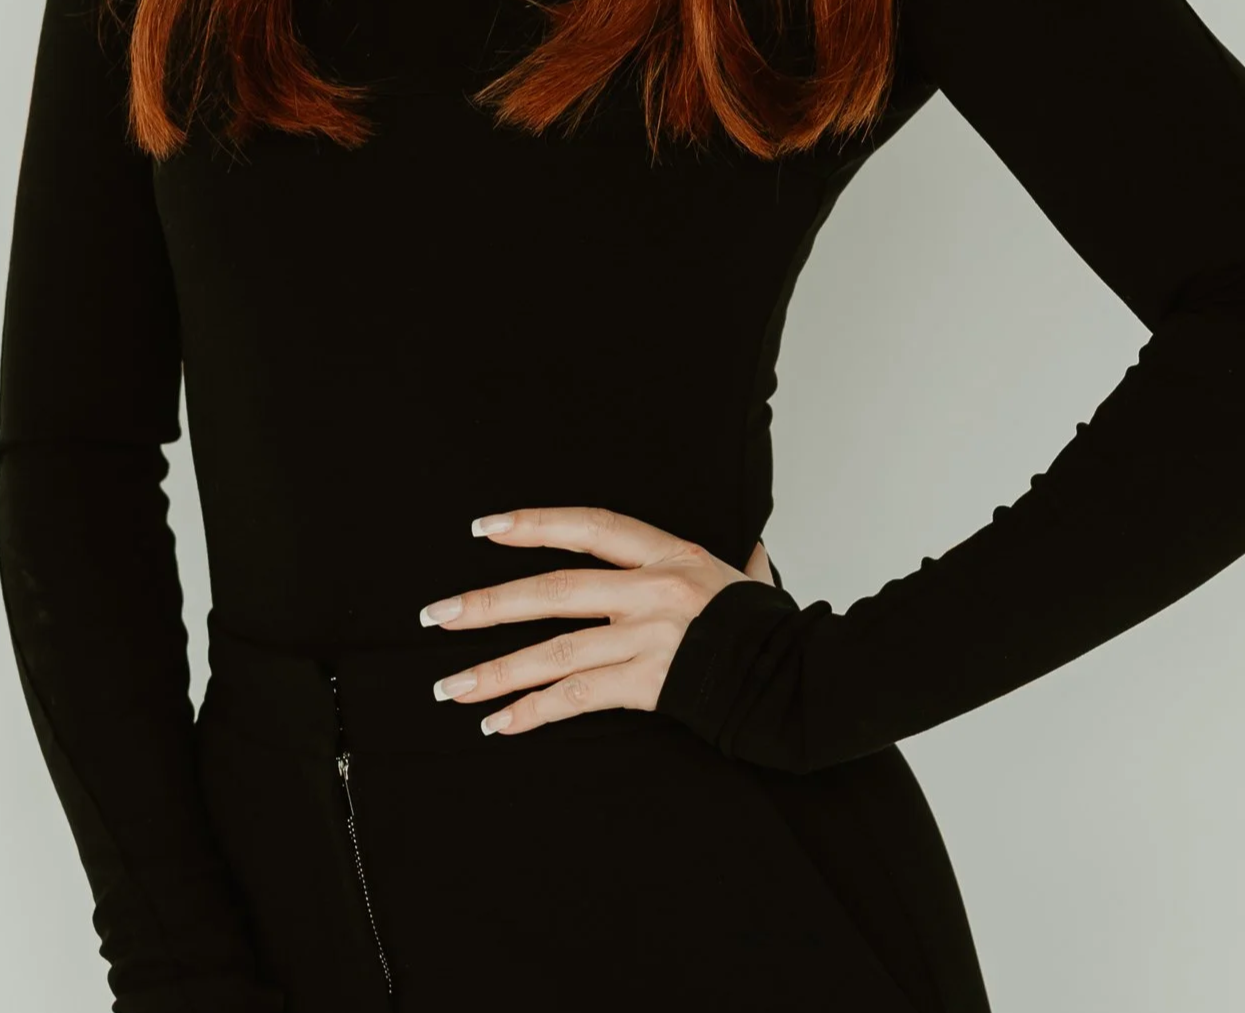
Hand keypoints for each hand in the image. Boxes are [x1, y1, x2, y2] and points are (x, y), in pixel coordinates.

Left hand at [416, 505, 774, 736]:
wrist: (807, 680)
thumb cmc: (775, 629)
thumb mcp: (749, 579)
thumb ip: (738, 564)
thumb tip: (752, 547)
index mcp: (670, 554)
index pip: (591, 525)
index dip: (537, 522)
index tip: (485, 528)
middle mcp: (652, 591)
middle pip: (555, 591)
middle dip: (489, 604)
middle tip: (437, 615)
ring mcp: (649, 640)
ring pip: (556, 652)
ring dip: (497, 670)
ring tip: (450, 686)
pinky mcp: (650, 686)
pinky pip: (579, 699)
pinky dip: (535, 712)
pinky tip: (498, 723)